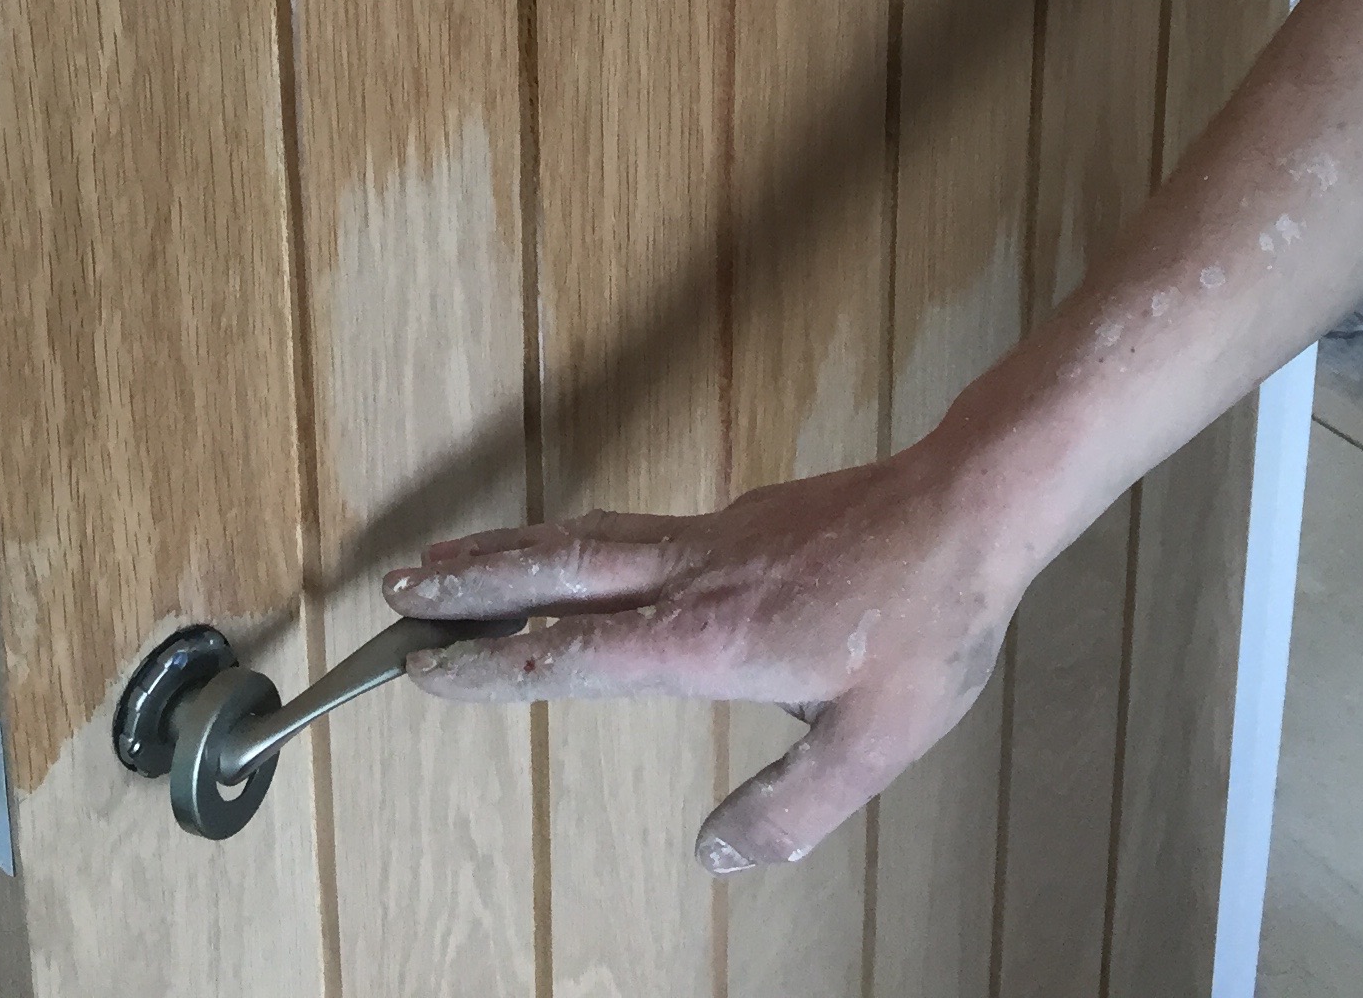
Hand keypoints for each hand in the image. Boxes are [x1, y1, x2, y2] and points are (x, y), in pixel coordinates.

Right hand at [380, 444, 1030, 873]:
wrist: (969, 508)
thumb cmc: (927, 624)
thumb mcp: (872, 745)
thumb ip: (790, 806)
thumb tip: (716, 854)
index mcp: (709, 636)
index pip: (576, 653)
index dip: (495, 664)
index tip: (425, 668)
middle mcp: (694, 575)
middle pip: (556, 572)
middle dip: (468, 582)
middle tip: (393, 592)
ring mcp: (713, 537)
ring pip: (586, 540)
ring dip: (508, 551)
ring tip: (446, 561)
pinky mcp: (739, 519)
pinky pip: (627, 529)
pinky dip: (569, 540)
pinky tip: (569, 555)